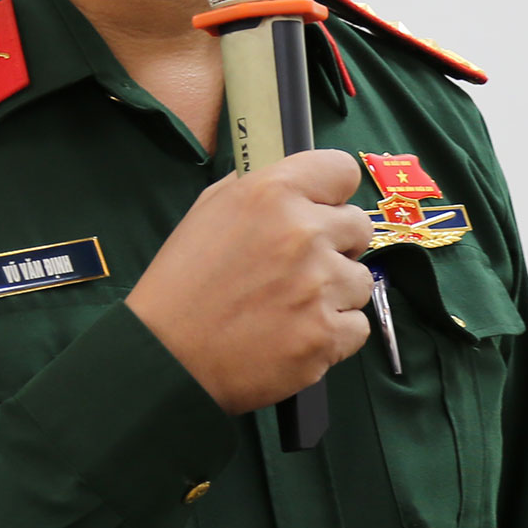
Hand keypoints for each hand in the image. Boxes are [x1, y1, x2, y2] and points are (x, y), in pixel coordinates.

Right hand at [128, 151, 374, 412]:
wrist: (166, 356)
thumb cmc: (181, 283)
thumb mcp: (209, 211)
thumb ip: (258, 189)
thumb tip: (298, 185)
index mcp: (273, 193)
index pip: (343, 170)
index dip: (334, 193)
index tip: (323, 211)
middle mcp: (303, 232)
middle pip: (360, 227)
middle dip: (338, 245)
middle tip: (303, 268)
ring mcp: (320, 286)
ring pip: (361, 280)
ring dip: (336, 293)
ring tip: (293, 307)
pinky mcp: (326, 335)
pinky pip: (357, 327)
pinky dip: (334, 334)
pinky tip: (297, 335)